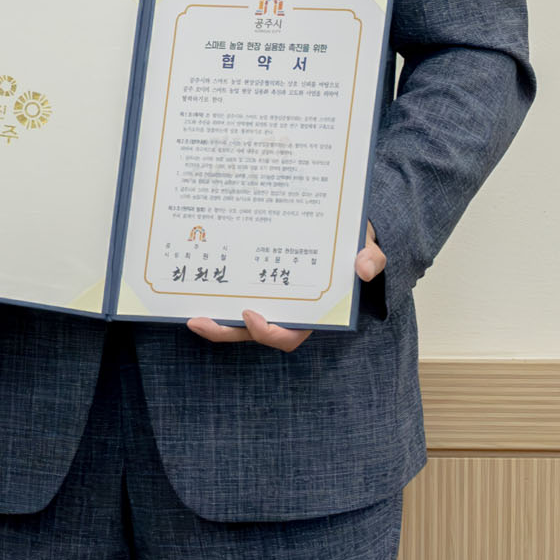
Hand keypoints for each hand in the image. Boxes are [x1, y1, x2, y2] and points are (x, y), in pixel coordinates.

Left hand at [186, 222, 382, 352]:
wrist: (337, 224)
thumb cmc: (350, 241)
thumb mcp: (365, 245)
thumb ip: (371, 256)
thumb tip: (365, 267)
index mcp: (311, 311)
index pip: (287, 335)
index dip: (268, 332)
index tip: (250, 315)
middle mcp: (283, 310)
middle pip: (250, 333)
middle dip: (224, 332)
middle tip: (199, 320)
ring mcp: (264, 298)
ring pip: (233, 321)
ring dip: (212, 321)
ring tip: (188, 313)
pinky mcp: (249, 282)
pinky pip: (227, 295)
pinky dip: (210, 294)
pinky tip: (189, 281)